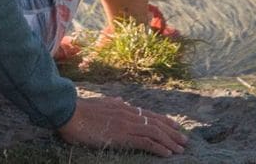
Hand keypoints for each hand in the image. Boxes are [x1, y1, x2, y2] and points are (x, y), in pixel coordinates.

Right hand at [57, 95, 187, 157]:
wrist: (70, 113)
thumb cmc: (81, 110)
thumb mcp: (100, 103)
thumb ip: (113, 102)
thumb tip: (122, 99)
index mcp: (123, 106)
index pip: (148, 114)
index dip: (164, 120)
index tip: (175, 126)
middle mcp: (128, 113)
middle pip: (155, 122)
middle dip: (172, 131)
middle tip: (184, 140)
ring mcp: (126, 124)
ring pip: (155, 132)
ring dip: (170, 141)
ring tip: (180, 148)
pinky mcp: (123, 135)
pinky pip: (146, 142)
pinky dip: (159, 148)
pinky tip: (167, 154)